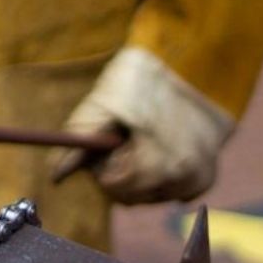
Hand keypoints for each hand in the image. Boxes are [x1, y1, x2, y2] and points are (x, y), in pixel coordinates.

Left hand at [51, 48, 233, 204]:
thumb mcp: (103, 104)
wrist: (191, 64)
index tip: (106, 146)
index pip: (112, 189)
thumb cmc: (141, 81)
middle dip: (120, 175)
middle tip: (124, 143)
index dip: (103, 167)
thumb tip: (54, 175)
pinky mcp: (208, 175)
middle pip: (132, 198)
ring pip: (154, 196)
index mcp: (154, 164)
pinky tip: (162, 151)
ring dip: (143, 179)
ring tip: (144, 143)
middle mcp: (181, 177)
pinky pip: (177, 190)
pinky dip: (167, 177)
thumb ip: (78, 142)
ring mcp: (197, 177)